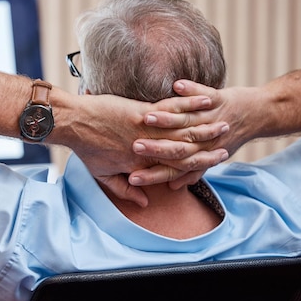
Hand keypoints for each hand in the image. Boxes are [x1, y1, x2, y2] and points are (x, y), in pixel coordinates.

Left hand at [67, 91, 229, 206]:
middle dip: (209, 146)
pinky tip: (205, 100)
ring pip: (182, 131)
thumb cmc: (85, 148)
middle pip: (185, 150)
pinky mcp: (141, 112)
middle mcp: (148, 150)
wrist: (72, 123)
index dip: (197, 166)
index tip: (214, 161)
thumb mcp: (102, 175)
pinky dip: (189, 105)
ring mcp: (146, 131)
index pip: (175, 168)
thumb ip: (123, 190)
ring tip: (224, 121)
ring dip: (206, 126)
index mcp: (140, 165)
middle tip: (227, 142)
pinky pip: (171, 109)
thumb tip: (144, 200)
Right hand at [128, 80, 253, 188]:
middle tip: (135, 148)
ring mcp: (212, 119)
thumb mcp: (209, 158)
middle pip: (176, 147)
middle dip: (155, 148)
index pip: (172, 169)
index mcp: (199, 155)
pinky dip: (191, 91)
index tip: (132, 178)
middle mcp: (206, 140)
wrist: (256, 116)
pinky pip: (203, 94)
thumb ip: (189, 173)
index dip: (152, 174)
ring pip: (186, 121)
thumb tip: (172, 186)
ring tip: (147, 117)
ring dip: (166, 119)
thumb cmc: (228, 138)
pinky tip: (177, 86)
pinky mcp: (218, 99)